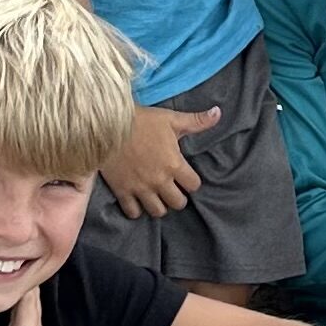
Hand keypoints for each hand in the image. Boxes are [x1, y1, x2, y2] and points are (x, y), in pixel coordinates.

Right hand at [101, 102, 218, 219]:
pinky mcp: (122, 191)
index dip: (191, 182)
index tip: (186, 177)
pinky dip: (136, 210)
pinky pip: (133, 212)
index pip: (194, 185)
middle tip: (172, 189)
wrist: (107, 125)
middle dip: (177, 197)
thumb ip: (197, 121)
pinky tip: (137, 200)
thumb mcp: (171, 119)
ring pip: (158, 211)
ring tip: (157, 196)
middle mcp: (159, 180)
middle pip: (178, 203)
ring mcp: (140, 188)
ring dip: (160, 206)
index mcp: (174, 164)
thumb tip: (218, 112)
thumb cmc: (141, 121)